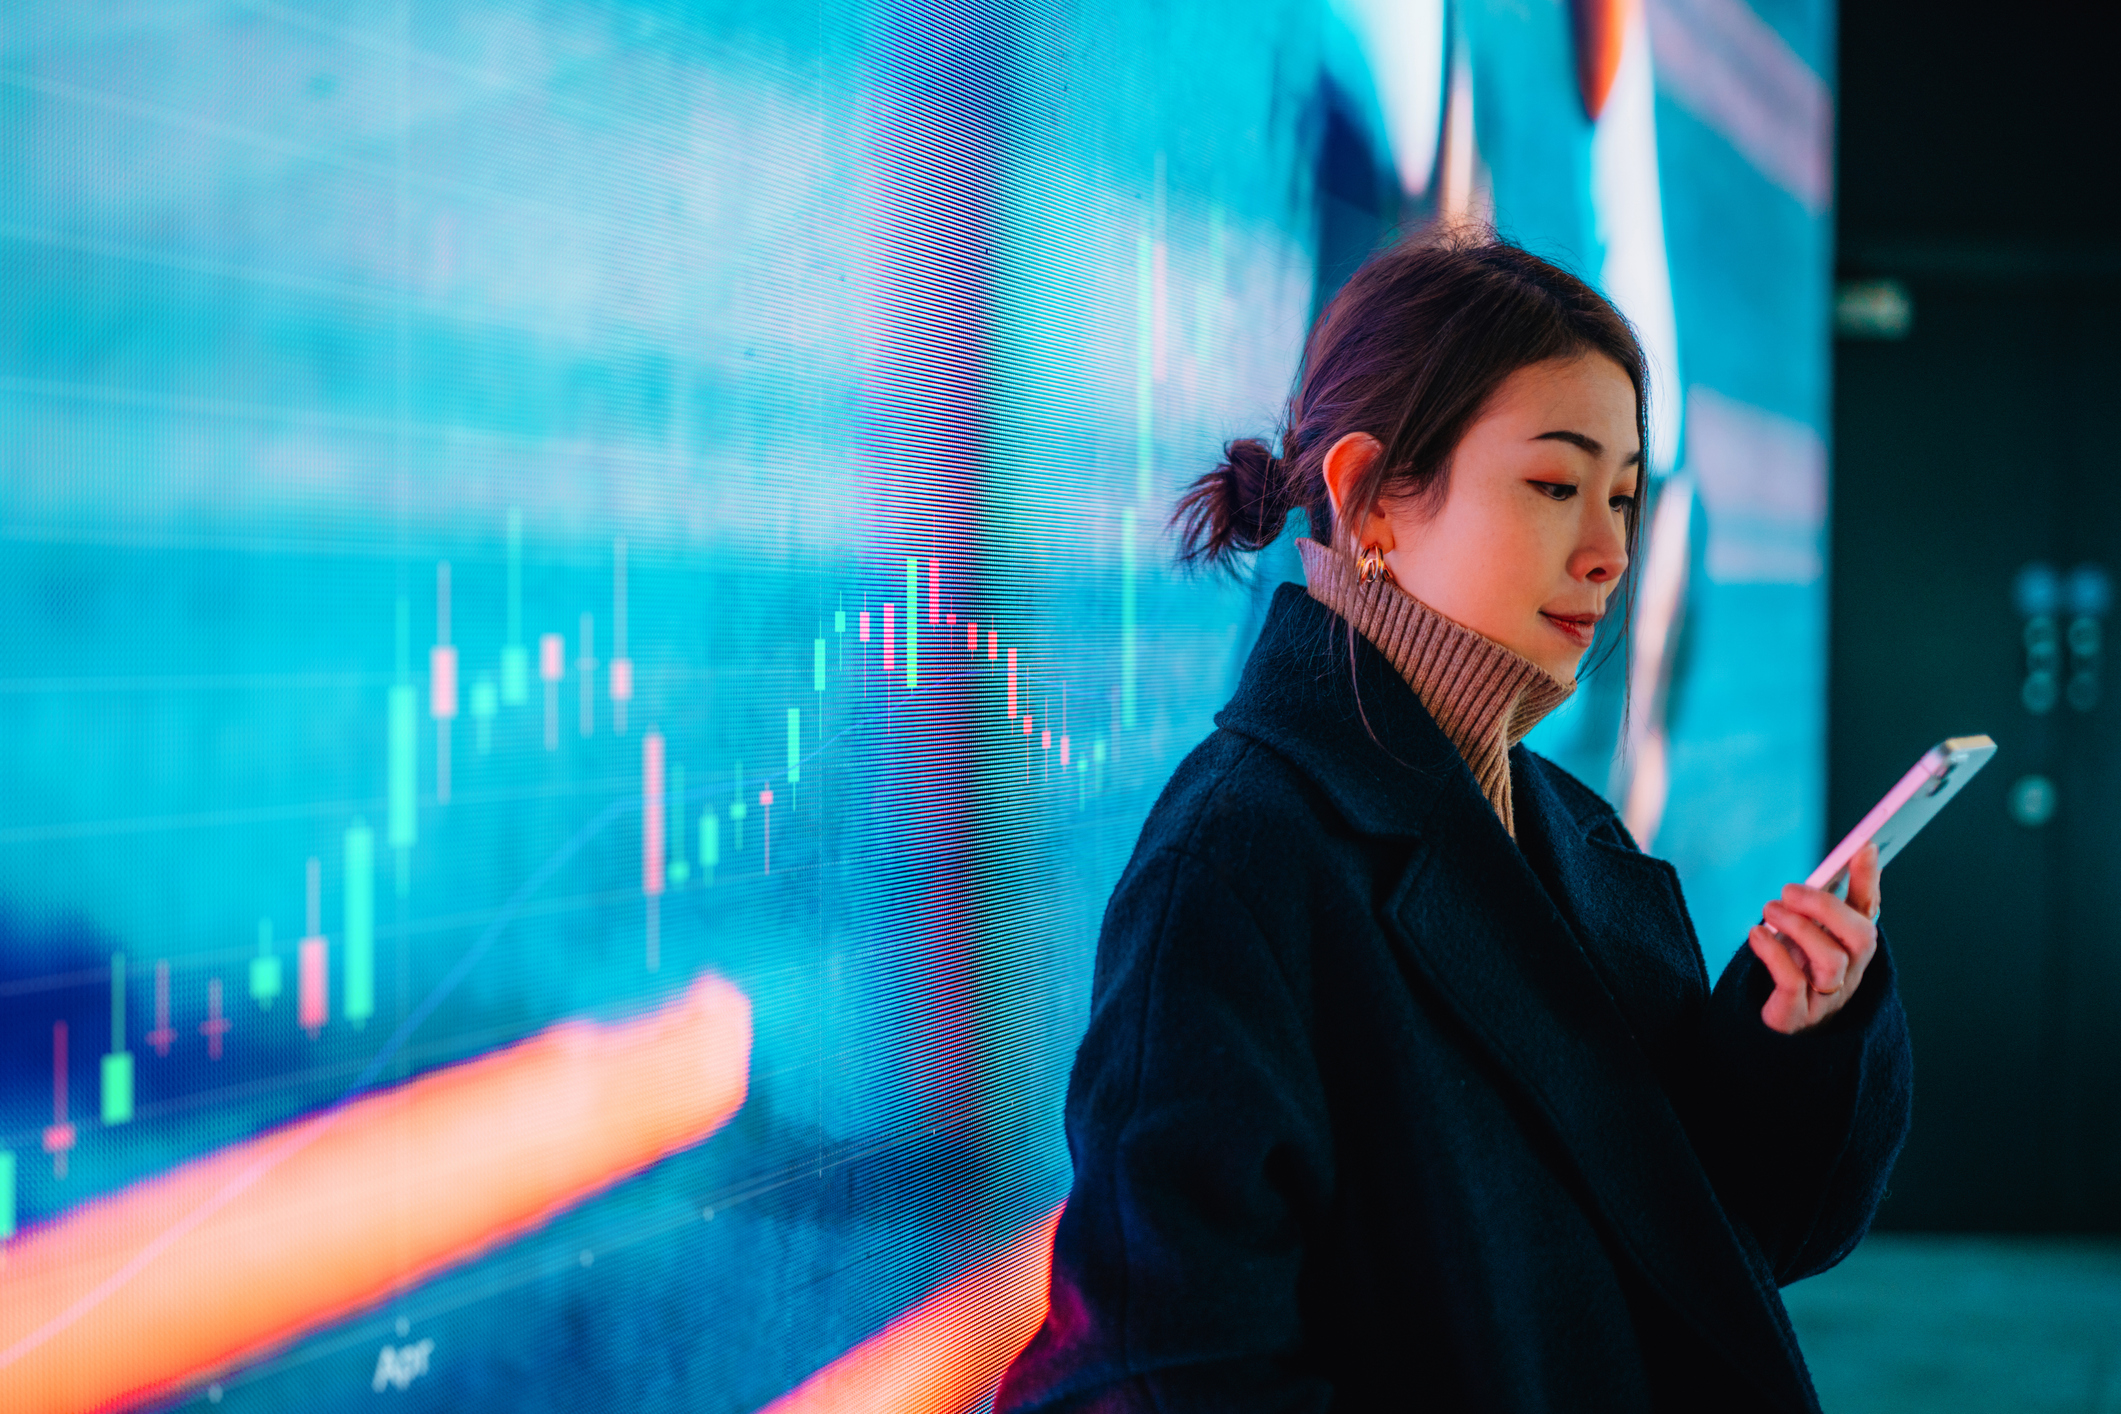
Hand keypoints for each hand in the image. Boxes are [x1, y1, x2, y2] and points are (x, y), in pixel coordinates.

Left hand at [1747, 842, 1880, 1034]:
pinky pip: (1793, 984)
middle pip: (1862, 939)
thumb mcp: (1805, 936)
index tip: (1865, 846)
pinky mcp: (1797, 1017)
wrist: (1770, 1030)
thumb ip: (1818, 906)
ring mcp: (1826, 999)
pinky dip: (1774, 953)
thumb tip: (1830, 865)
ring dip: (1798, 927)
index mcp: (1851, 950)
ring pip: (1831, 961)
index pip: (1869, 913)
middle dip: (1827, 907)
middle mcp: (1848, 974)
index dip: (1869, 881)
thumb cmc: (1790, 974)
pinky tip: (1756, 934)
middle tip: (1789, 890)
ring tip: (1769, 910)